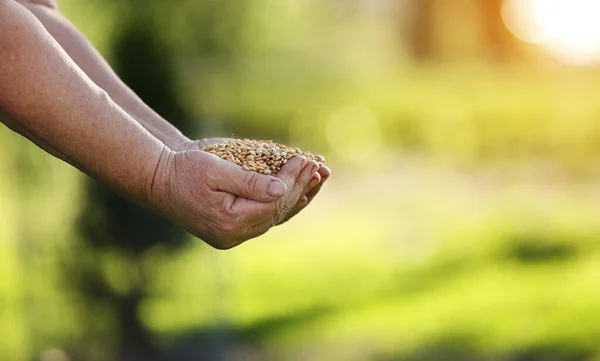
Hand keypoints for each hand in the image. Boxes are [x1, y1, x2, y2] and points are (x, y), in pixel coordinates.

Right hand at [178, 138, 330, 223]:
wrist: (157, 182)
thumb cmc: (184, 170)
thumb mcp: (216, 170)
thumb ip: (249, 182)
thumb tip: (282, 190)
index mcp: (229, 221)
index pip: (273, 202)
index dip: (293, 181)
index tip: (307, 160)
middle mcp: (232, 236)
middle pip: (277, 212)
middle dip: (299, 188)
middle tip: (318, 167)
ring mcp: (231, 238)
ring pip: (273, 219)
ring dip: (296, 199)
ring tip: (317, 181)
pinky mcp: (230, 233)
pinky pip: (263, 221)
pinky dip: (281, 207)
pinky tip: (298, 196)